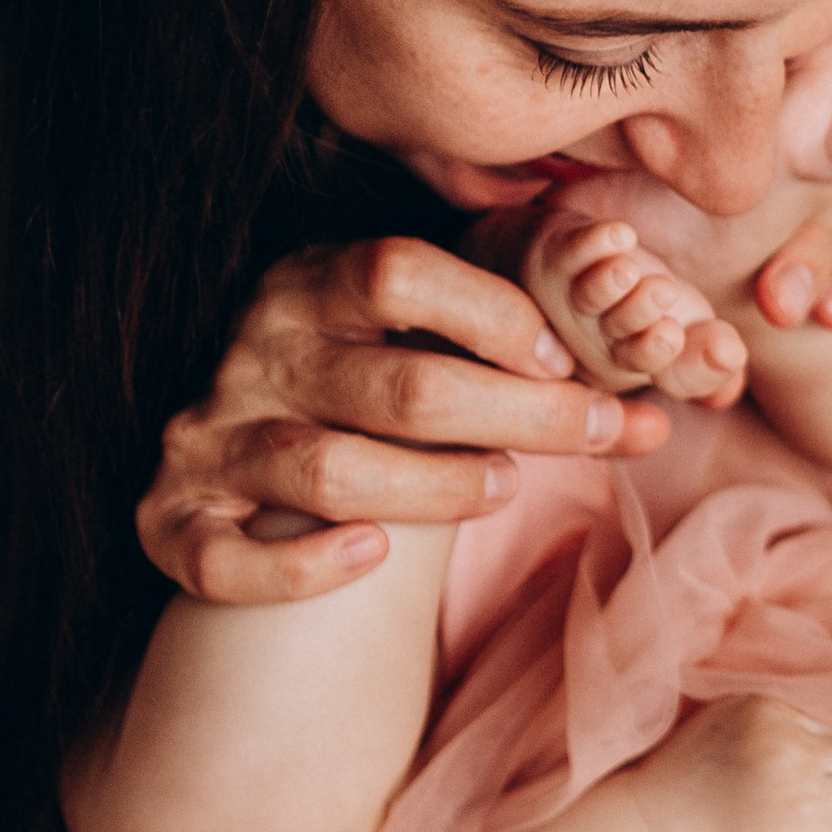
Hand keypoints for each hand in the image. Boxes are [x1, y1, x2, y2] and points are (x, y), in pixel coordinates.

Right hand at [137, 237, 666, 607]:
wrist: (240, 460)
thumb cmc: (363, 391)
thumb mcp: (416, 339)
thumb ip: (518, 357)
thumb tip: (660, 411)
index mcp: (310, 282)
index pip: (399, 267)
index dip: (495, 313)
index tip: (568, 358)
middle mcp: (254, 352)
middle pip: (397, 383)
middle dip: (518, 414)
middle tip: (594, 433)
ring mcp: (208, 435)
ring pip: (328, 468)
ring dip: (436, 488)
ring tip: (505, 489)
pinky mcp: (170, 520)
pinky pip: (227, 558)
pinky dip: (301, 564)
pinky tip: (371, 556)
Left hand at [519, 204, 748, 405]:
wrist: (609, 251)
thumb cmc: (654, 300)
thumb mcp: (697, 329)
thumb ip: (717, 352)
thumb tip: (730, 354)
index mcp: (635, 360)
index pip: (650, 364)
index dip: (657, 352)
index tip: (672, 333)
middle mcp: (599, 335)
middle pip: (615, 332)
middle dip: (636, 313)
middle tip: (661, 291)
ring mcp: (574, 295)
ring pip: (588, 295)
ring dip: (606, 285)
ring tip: (626, 271)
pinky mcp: (560, 253)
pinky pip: (569, 251)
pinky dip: (590, 244)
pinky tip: (619, 235)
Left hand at [624, 695, 831, 831]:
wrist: (655, 830)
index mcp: (809, 807)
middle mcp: (796, 753)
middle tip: (813, 808)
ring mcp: (773, 718)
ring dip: (831, 754)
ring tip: (794, 780)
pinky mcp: (754, 699)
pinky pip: (810, 707)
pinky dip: (806, 730)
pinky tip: (778, 755)